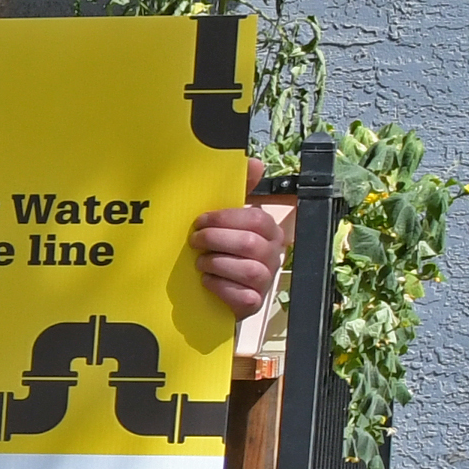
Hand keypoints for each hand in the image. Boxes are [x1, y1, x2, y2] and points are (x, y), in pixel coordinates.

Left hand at [193, 199, 287, 318]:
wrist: (215, 294)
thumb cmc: (222, 252)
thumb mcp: (229, 221)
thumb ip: (240, 191)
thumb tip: (253, 163)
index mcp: (269, 232)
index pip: (256, 219)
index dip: (224, 219)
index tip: (200, 221)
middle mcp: (273, 256)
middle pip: (250, 243)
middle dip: (216, 240)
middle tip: (195, 241)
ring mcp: (266, 281)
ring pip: (247, 269)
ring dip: (216, 263)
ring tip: (200, 263)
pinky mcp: (254, 304)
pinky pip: (242, 296)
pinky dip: (220, 287)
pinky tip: (206, 282)